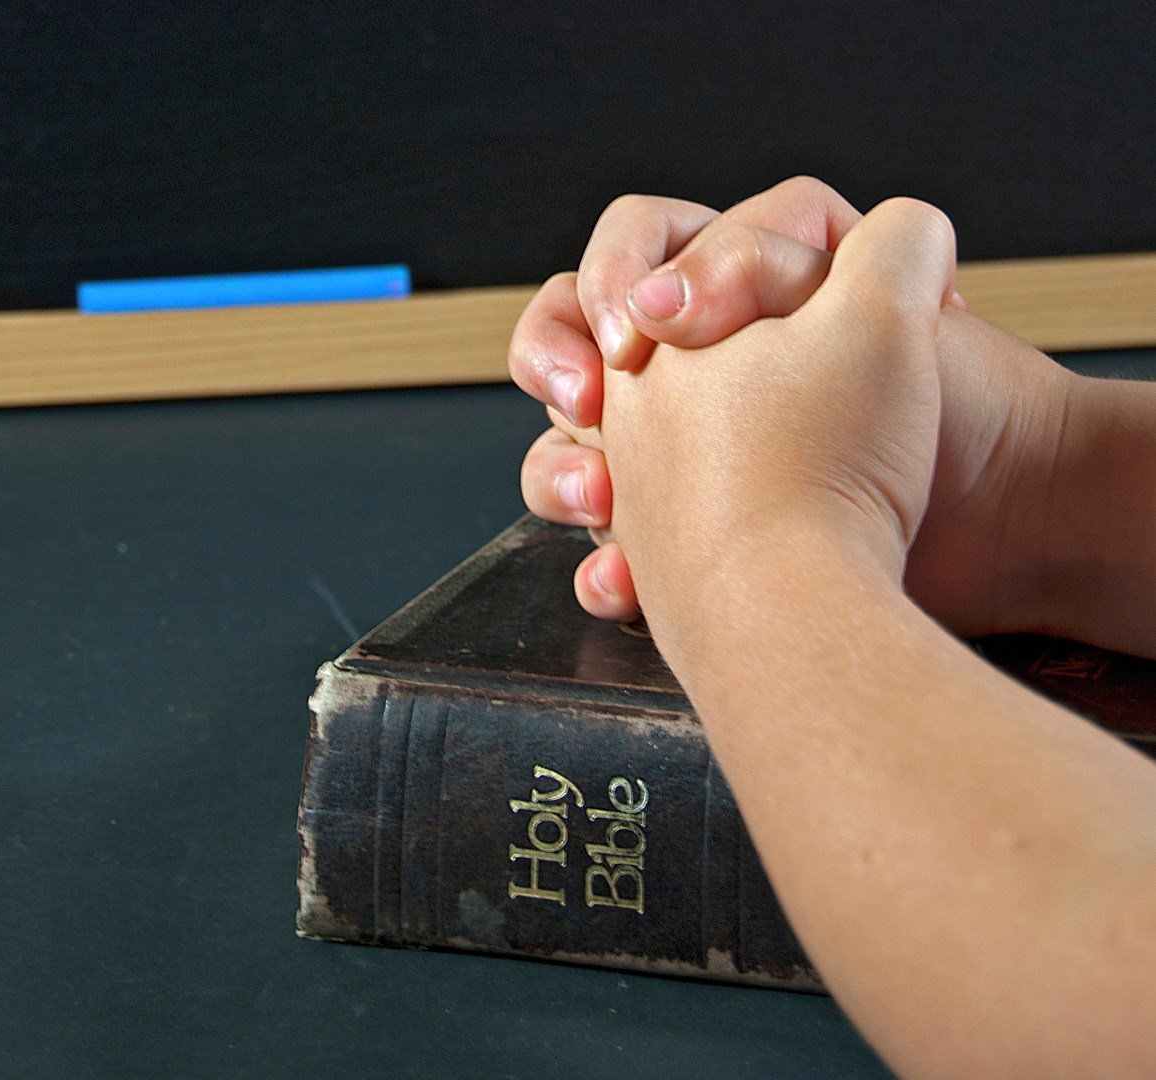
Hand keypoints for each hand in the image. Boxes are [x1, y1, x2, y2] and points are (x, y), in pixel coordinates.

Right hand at [512, 179, 1072, 637]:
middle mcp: (703, 375)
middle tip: (590, 402)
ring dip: (562, 473)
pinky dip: (610, 568)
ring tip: (599, 497)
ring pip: (572, 451)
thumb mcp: (885, 302)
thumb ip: (787, 250)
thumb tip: (683, 279)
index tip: (642, 324)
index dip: (617, 270)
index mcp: (740, 298)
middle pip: (574, 346)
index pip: (635, 244)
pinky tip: (623, 582)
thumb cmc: (944, 419)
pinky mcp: (693, 543)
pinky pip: (612, 548)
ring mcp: (690, 461)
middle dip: (556, 367)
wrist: (989, 534)